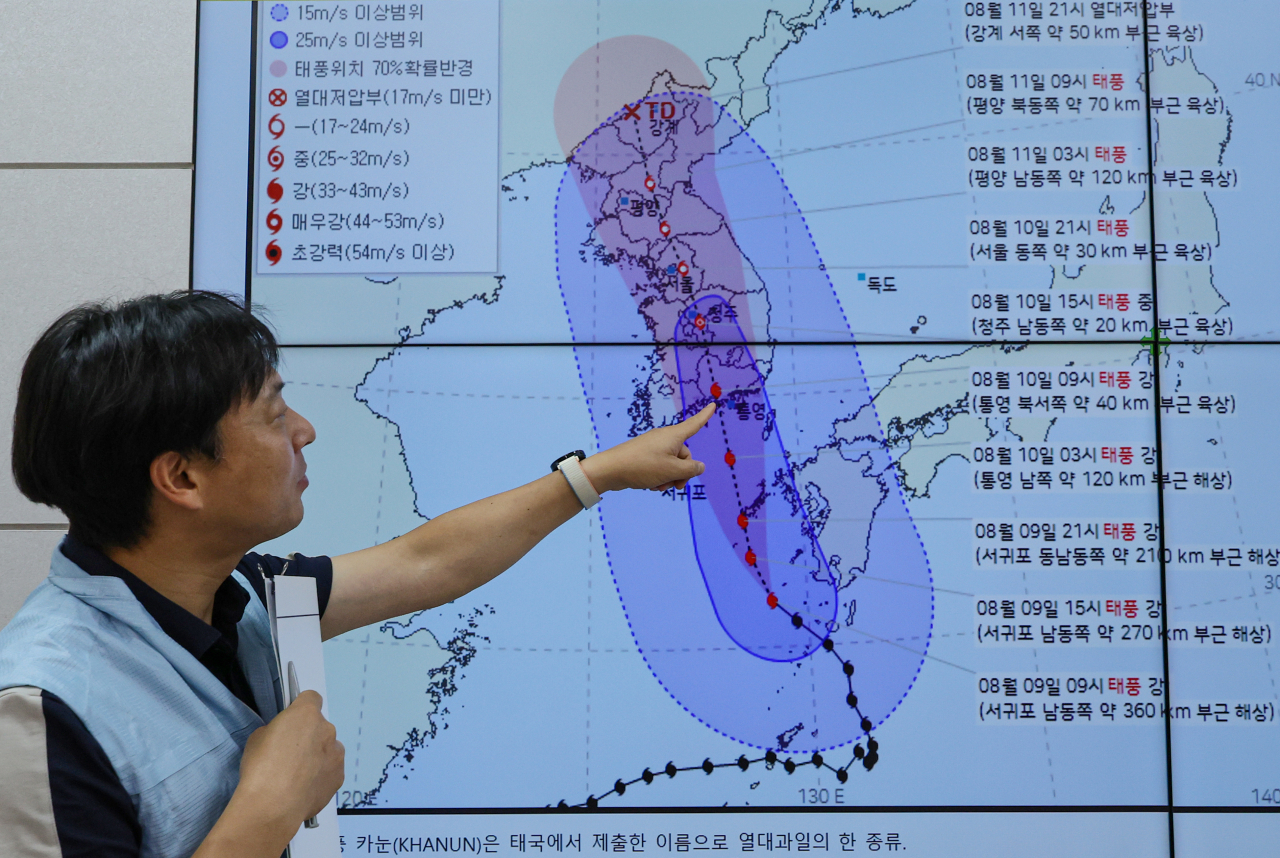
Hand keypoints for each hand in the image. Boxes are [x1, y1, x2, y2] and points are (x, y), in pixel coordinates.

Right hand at [235, 690, 344, 834]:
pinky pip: (331, 770)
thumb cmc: (261, 766)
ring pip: (328, 749)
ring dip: (317, 756)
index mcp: (306, 714)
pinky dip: (321, 776)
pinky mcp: (339, 777)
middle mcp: (327, 730)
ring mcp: (337, 754)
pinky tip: (304, 790)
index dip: (301, 708)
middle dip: (308, 737)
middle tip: (289, 756)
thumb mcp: (258, 738)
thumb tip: (284, 740)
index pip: (311, 698)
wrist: (273, 805)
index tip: (292, 721)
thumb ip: (276, 731)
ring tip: (298, 777)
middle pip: (319, 727)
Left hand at [581, 404, 714, 493]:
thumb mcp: (672, 471)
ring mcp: (654, 447)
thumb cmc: (642, 466)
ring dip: (670, 477)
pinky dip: (659, 476)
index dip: (705, 416)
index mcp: (673, 436)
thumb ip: (690, 469)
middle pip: (685, 456)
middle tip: (675, 485)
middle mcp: (664, 438)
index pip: (694, 424)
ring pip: (672, 464)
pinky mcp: (645, 455)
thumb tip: (700, 466)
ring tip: (659, 486)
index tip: (713, 405)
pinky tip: (651, 485)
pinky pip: (660, 466)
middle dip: (683, 473)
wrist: (611, 469)